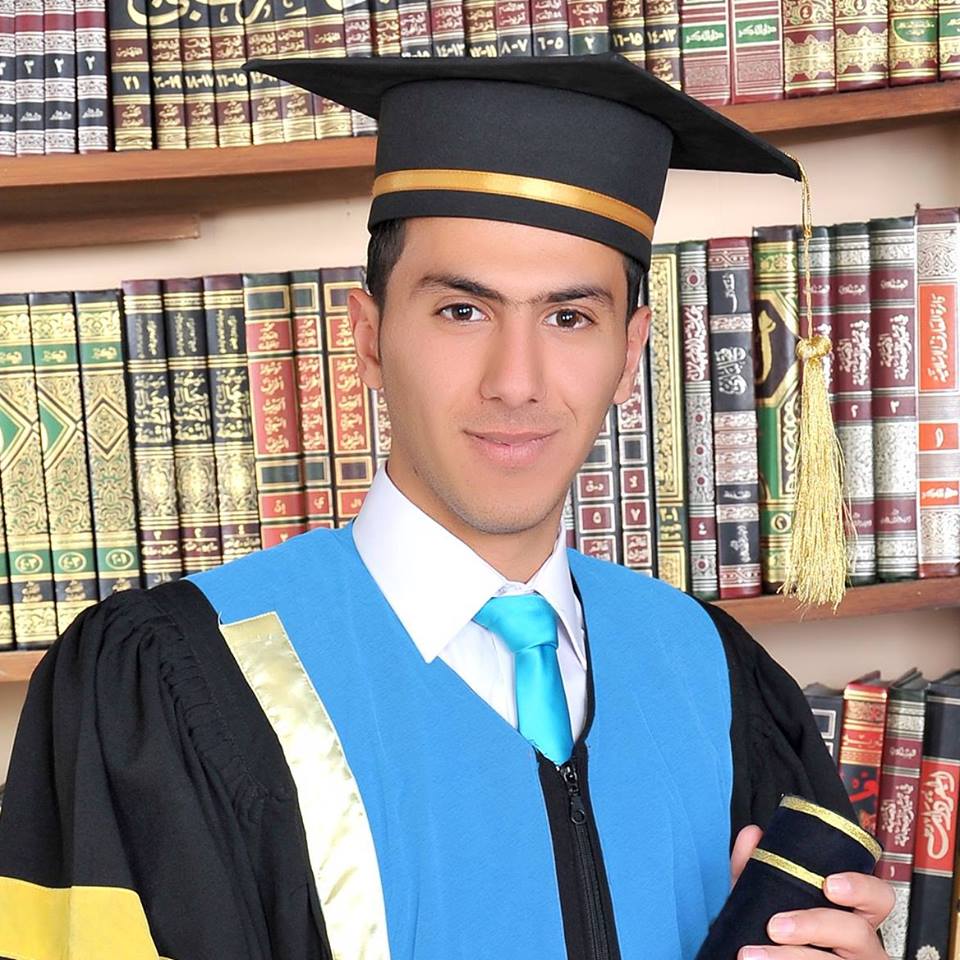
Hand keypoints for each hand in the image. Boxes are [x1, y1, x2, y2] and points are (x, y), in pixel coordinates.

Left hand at [729, 825, 893, 959]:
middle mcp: (861, 947)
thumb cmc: (779, 934)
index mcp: (852, 916)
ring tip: (753, 954)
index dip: (860, 888)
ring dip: (790, 957)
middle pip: (858, 932)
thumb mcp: (768, 901)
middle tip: (775, 926)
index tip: (829, 884)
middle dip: (814, 926)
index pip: (878, 897)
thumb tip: (752, 836)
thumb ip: (758, 869)